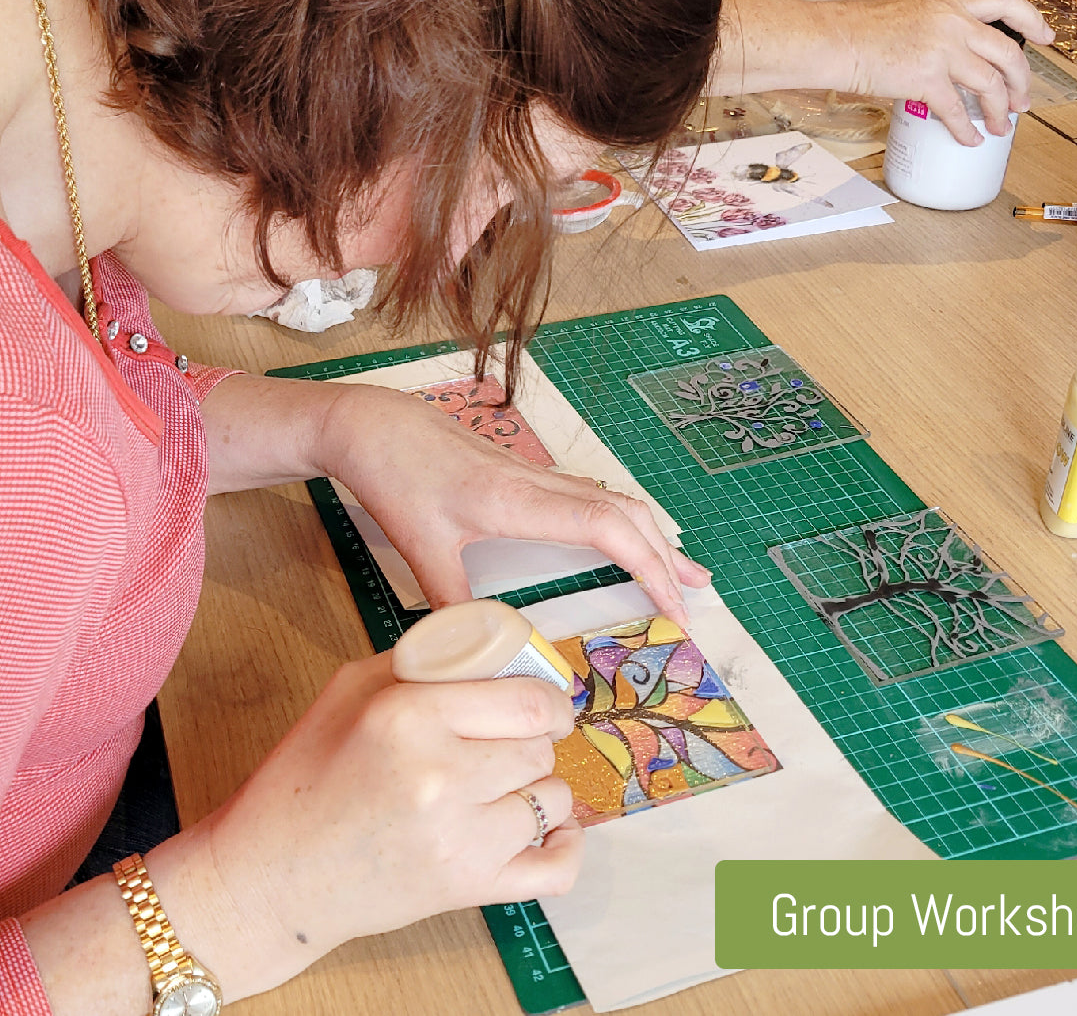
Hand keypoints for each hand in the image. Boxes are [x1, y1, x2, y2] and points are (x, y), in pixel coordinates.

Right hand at [195, 658, 581, 997]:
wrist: (266, 877)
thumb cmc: (303, 777)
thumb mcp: (348, 690)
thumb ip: (419, 660)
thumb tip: (485, 647)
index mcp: (409, 716)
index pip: (527, 701)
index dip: (551, 700)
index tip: (548, 704)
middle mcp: (439, 776)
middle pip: (540, 748)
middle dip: (535, 741)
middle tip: (510, 744)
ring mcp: (457, 839)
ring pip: (551, 800)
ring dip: (537, 789)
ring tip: (504, 788)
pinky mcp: (466, 891)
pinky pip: (554, 870)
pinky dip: (565, 848)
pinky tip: (553, 830)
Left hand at [323, 383, 710, 623]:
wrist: (376, 425)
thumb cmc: (397, 477)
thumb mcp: (420, 547)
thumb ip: (452, 603)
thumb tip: (480, 655)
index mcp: (520, 501)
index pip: (608, 528)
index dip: (650, 566)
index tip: (674, 608)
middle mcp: (541, 484)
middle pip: (626, 512)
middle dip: (667, 556)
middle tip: (697, 599)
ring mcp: (537, 477)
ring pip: (614, 501)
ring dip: (652, 536)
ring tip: (683, 572)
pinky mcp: (528, 477)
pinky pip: (593, 498)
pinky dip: (624, 523)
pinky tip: (626, 541)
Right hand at [832, 0, 1054, 144]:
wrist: (839, 40)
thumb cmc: (862, 30)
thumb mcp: (910, 14)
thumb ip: (936, 28)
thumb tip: (946, 56)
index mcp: (950, 4)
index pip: (1006, 2)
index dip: (1032, 20)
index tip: (1045, 36)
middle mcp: (954, 24)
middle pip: (1007, 53)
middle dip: (1021, 82)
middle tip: (1022, 101)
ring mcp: (943, 51)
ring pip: (990, 84)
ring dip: (999, 110)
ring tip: (1000, 126)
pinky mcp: (926, 79)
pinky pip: (956, 110)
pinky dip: (965, 129)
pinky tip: (969, 139)